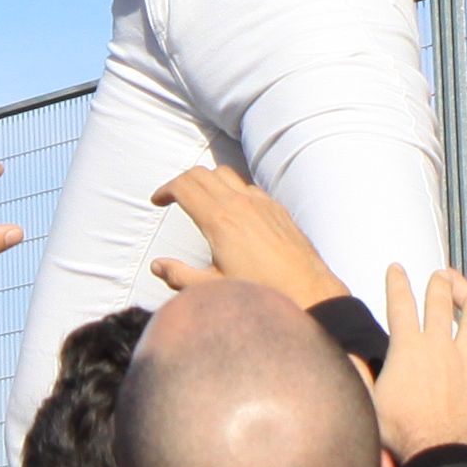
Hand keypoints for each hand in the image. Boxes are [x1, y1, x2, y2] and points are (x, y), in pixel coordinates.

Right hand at [147, 166, 341, 309]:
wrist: (310, 293)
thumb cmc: (261, 293)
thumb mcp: (213, 289)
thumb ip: (179, 276)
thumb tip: (157, 266)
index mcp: (219, 220)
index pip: (184, 186)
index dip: (165, 189)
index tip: (158, 201)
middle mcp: (240, 203)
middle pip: (201, 173)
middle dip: (182, 181)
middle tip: (173, 198)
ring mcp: (261, 203)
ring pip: (226, 175)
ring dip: (207, 181)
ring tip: (200, 200)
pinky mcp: (277, 209)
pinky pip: (249, 187)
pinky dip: (233, 189)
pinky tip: (232, 211)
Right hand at [372, 267, 466, 463]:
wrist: (437, 453)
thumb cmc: (399, 431)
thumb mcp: (370, 400)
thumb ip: (359, 374)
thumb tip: (343, 355)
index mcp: (408, 348)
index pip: (400, 306)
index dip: (397, 283)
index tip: (396, 267)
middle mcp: (438, 348)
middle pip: (439, 307)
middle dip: (439, 286)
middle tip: (442, 274)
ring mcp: (465, 364)